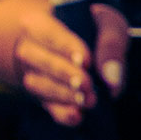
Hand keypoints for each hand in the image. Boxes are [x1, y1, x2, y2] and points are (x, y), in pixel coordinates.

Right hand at [12, 0, 127, 128]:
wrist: (94, 49)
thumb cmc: (97, 30)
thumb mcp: (109, 25)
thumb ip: (112, 44)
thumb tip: (111, 77)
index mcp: (39, 23)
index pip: (46, 32)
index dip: (65, 47)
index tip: (85, 60)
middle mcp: (29, 48)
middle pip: (35, 59)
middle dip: (62, 73)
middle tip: (86, 83)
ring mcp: (33, 74)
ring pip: (37, 83)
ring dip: (62, 94)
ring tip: (88, 100)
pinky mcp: (45, 97)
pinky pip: (47, 106)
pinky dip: (62, 113)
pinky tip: (78, 116)